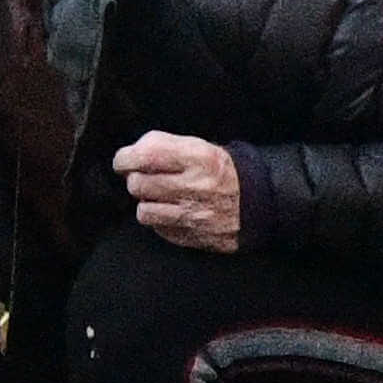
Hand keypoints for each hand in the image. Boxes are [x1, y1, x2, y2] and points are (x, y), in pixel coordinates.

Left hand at [113, 133, 248, 251]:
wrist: (259, 203)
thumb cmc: (222, 171)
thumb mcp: (200, 146)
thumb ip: (165, 145)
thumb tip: (132, 153)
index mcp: (198, 158)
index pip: (145, 156)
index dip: (125, 158)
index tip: (123, 161)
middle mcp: (195, 187)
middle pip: (138, 184)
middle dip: (137, 180)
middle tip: (146, 178)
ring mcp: (194, 216)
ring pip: (144, 211)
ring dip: (148, 202)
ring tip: (160, 196)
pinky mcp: (192, 237)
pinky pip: (158, 229)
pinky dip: (160, 220)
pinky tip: (172, 211)